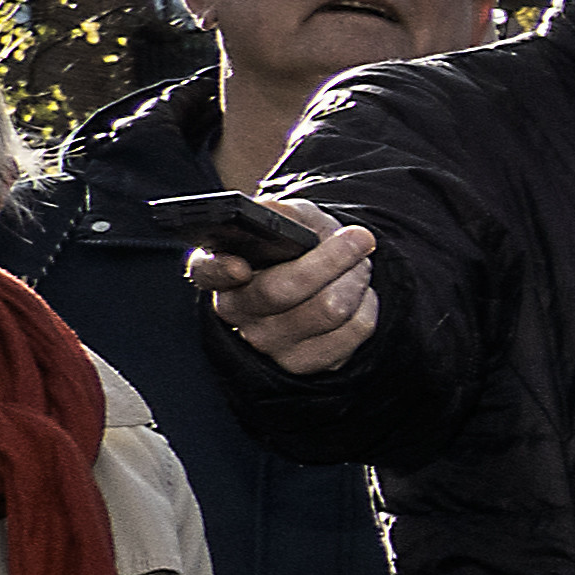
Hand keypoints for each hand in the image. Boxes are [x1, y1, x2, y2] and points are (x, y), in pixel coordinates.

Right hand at [197, 211, 377, 378]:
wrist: (326, 281)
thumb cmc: (299, 247)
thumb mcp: (293, 221)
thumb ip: (284, 212)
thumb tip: (279, 215)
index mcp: (220, 270)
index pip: (207, 271)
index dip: (221, 270)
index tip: (240, 266)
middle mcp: (237, 311)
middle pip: (282, 290)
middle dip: (331, 259)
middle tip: (359, 237)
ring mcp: (269, 342)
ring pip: (328, 309)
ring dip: (356, 278)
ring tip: (359, 264)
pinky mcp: (305, 362)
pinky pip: (354, 330)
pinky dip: (367, 303)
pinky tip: (358, 293)